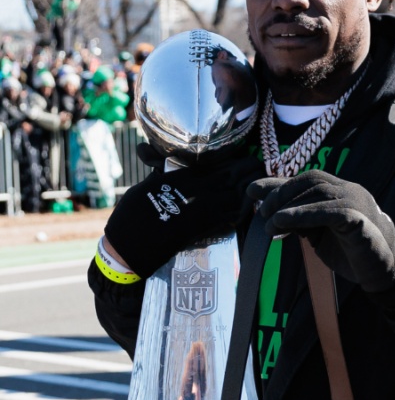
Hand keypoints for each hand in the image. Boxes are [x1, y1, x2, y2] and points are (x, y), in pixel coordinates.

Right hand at [103, 155, 261, 277]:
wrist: (132, 244)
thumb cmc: (133, 214)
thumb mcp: (147, 185)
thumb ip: (161, 171)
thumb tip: (156, 160)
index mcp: (182, 177)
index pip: (213, 163)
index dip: (228, 159)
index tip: (240, 154)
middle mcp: (197, 191)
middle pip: (230, 175)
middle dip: (246, 168)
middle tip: (256, 163)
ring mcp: (205, 209)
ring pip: (236, 193)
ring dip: (249, 185)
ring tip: (257, 179)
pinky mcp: (209, 227)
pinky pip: (234, 214)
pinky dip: (244, 207)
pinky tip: (249, 202)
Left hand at [248, 171, 394, 292]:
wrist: (384, 270)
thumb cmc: (351, 251)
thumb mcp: (319, 232)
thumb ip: (300, 219)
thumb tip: (269, 213)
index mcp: (341, 191)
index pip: (308, 179)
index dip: (278, 183)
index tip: (252, 191)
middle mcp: (350, 191)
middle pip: (311, 181)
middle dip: (281, 194)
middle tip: (262, 214)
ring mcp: (357, 204)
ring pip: (319, 193)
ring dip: (288, 207)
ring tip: (270, 224)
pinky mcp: (360, 220)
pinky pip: (331, 211)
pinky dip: (304, 214)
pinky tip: (284, 223)